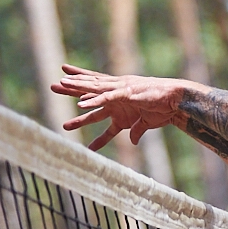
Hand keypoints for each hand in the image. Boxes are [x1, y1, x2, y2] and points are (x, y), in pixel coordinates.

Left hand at [51, 65, 197, 150]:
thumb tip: (132, 142)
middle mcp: (116, 97)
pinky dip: (94, 102)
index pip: (95, 96)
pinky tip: (81, 104)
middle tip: (53, 85)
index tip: (68, 91)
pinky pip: (106, 99)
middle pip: (88, 92)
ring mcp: (119, 94)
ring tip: (59, 86)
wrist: (174, 102)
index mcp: (119, 102)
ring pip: (92, 91)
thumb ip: (136, 132)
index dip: (81, 95)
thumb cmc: (163, 111)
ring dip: (76, 89)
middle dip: (70, 89)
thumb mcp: (145, 124)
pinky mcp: (125, 95)